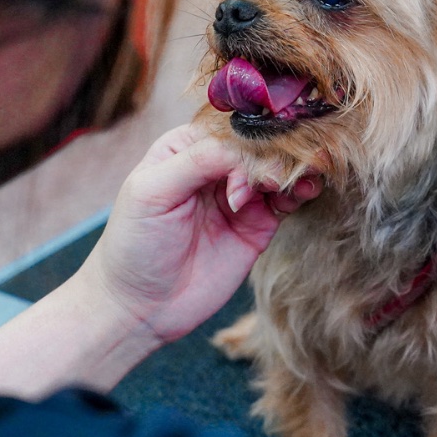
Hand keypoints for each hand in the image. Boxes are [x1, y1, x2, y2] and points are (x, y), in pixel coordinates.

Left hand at [83, 124, 321, 343]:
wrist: (141, 307)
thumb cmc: (133, 243)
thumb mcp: (152, 192)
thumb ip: (196, 162)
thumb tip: (245, 149)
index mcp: (186, 148)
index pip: (229, 129)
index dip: (248, 138)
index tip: (256, 159)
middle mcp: (216, 165)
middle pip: (260, 145)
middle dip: (275, 154)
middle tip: (275, 178)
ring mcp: (240, 195)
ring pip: (278, 169)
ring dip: (293, 170)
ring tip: (298, 181)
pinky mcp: (258, 224)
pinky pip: (287, 199)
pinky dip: (300, 192)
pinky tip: (303, 193)